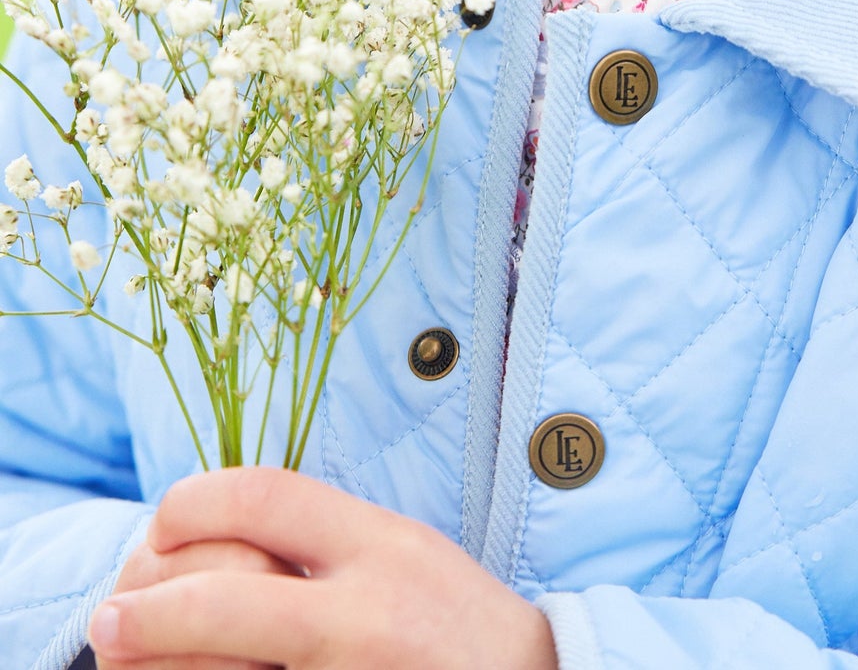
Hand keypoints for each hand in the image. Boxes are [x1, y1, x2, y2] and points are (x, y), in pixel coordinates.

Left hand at [87, 466, 558, 669]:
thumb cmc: (456, 629)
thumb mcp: (402, 553)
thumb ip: (324, 540)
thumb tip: (209, 536)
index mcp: (381, 544)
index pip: (264, 495)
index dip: (192, 502)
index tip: (160, 525)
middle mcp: (366, 610)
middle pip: (224, 595)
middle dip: (148, 606)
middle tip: (111, 618)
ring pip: (222, 664)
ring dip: (157, 659)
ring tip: (122, 655)